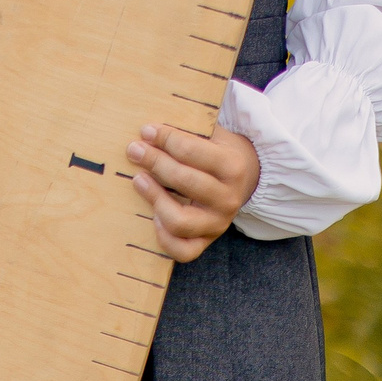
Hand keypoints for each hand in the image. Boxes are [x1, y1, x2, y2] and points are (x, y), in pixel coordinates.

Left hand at [128, 122, 258, 262]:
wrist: (246, 178)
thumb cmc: (217, 153)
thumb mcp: (212, 135)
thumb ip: (186, 132)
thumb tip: (147, 130)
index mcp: (232, 167)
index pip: (192, 151)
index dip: (165, 139)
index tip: (146, 131)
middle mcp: (228, 198)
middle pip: (184, 181)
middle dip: (154, 162)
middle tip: (134, 150)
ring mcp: (217, 223)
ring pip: (179, 220)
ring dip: (154, 198)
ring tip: (138, 179)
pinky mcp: (207, 241)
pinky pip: (183, 251)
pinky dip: (165, 238)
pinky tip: (153, 217)